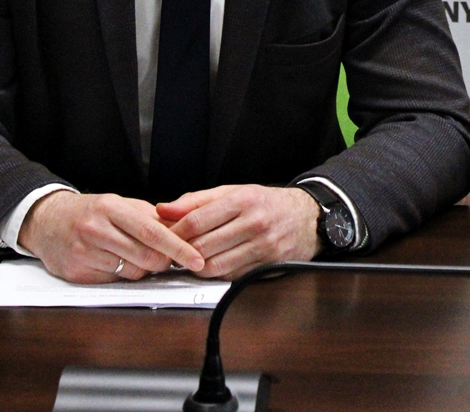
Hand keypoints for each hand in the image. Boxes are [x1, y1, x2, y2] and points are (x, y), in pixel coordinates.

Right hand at [18, 190, 204, 283]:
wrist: (46, 221)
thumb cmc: (90, 212)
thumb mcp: (120, 205)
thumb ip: (151, 217)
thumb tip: (184, 232)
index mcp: (110, 207)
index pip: (152, 232)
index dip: (178, 248)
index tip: (196, 258)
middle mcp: (95, 229)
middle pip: (144, 256)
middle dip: (163, 262)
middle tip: (167, 259)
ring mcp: (83, 252)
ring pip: (131, 272)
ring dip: (142, 269)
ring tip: (136, 256)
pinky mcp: (76, 273)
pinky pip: (113, 281)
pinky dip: (122, 275)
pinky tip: (116, 262)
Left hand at [156, 185, 320, 278]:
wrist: (307, 217)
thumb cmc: (265, 204)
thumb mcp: (233, 192)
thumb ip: (196, 201)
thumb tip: (163, 210)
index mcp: (242, 200)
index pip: (196, 220)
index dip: (174, 232)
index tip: (164, 237)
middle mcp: (254, 223)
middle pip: (203, 246)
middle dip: (182, 253)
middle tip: (174, 252)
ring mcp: (263, 246)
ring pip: (215, 266)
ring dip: (197, 267)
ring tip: (192, 260)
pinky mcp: (267, 266)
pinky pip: (231, 276)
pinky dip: (217, 273)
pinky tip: (215, 264)